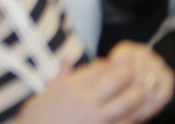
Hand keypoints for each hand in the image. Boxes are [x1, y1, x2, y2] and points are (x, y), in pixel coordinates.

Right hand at [18, 43, 173, 123]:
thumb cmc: (34, 120)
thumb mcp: (43, 95)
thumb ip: (60, 76)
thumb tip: (66, 58)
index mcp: (70, 87)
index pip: (100, 67)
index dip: (110, 66)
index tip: (112, 68)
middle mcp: (84, 101)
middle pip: (119, 79)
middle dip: (129, 75)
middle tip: (133, 77)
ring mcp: (94, 119)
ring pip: (127, 102)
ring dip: (136, 97)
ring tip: (140, 95)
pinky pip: (123, 123)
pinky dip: (131, 119)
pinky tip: (132, 117)